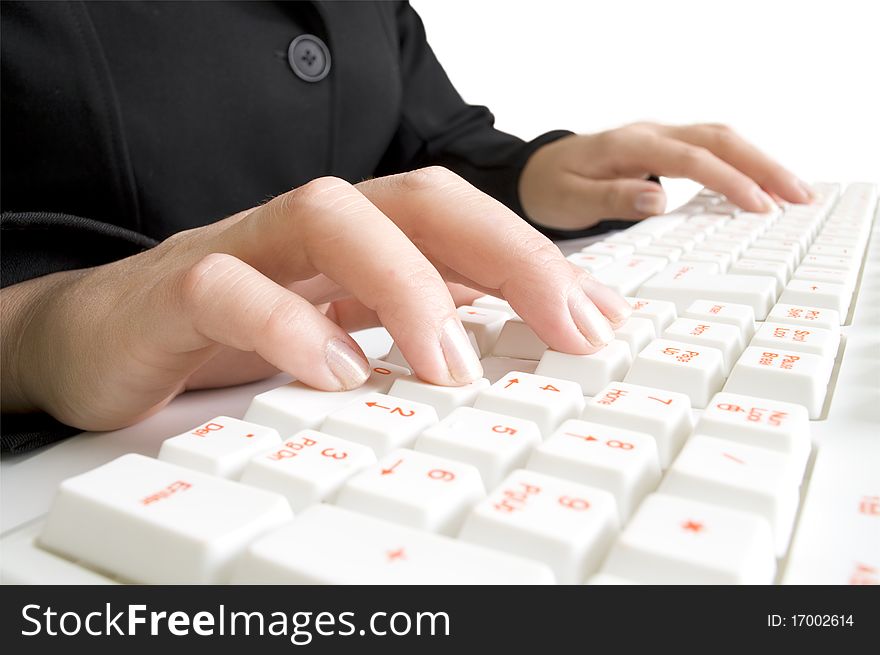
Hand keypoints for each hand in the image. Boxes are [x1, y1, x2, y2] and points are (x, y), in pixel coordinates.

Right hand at [1, 168, 631, 430]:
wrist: (106, 338)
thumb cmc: (234, 337)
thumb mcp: (341, 333)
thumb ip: (411, 333)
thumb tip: (507, 352)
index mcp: (356, 242)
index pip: (460, 222)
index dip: (537, 262)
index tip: (600, 322)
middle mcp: (308, 234)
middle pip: (416, 199)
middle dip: (506, 255)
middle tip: (568, 330)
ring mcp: (242, 252)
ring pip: (327, 217)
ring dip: (406, 288)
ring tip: (451, 367)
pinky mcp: (175, 294)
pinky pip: (228, 287)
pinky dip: (289, 326)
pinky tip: (337, 376)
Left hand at [518, 122, 813, 230]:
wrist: (534, 172)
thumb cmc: (550, 188)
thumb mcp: (570, 199)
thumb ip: (612, 197)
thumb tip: (658, 199)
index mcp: (630, 147)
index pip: (691, 158)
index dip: (728, 180)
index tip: (758, 205)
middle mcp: (651, 135)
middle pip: (720, 139)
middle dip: (763, 165)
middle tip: (800, 196)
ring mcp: (660, 139)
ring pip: (722, 140)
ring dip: (761, 162)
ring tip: (795, 193)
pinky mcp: (664, 149)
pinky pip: (712, 149)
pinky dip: (742, 163)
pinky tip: (762, 186)